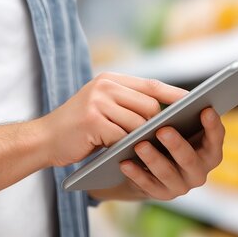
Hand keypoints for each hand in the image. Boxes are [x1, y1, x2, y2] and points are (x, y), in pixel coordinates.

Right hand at [38, 72, 187, 166]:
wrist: (42, 139)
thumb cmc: (77, 129)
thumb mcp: (101, 108)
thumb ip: (126, 105)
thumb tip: (163, 115)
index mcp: (110, 80)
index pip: (151, 84)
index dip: (174, 95)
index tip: (195, 104)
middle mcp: (105, 86)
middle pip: (149, 105)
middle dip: (158, 125)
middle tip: (167, 139)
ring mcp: (98, 101)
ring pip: (139, 123)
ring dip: (142, 140)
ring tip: (146, 150)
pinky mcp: (92, 120)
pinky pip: (123, 137)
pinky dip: (125, 149)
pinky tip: (123, 156)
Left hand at [120, 107, 223, 199]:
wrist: (150, 166)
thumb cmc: (167, 137)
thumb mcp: (178, 126)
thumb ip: (182, 115)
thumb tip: (181, 98)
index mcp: (209, 151)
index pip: (216, 138)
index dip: (213, 125)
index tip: (205, 109)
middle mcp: (199, 171)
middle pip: (189, 159)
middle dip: (176, 144)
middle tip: (163, 130)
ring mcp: (181, 185)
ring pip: (167, 173)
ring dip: (153, 159)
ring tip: (139, 145)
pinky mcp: (161, 194)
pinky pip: (147, 185)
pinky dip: (136, 174)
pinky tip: (125, 163)